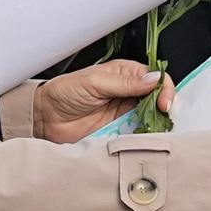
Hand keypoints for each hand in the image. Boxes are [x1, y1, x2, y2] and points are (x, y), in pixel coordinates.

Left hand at [35, 59, 163, 141]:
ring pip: (151, 116)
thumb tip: (154, 79)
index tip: (164, 103)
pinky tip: (144, 136)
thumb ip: (124, 83)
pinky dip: (143, 135)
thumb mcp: (95, 82)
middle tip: (162, 117)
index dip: (164, 89)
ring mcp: (125, 111)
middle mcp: (128, 91)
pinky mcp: (119, 129)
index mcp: (124, 73)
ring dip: (155, 122)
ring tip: (155, 128)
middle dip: (163, 107)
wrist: (46, 117)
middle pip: (157, 98)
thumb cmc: (65, 92)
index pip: (155, 78)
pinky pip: (138, 132)